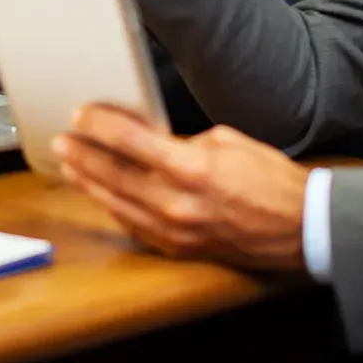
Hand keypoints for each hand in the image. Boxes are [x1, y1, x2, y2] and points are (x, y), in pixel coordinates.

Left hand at [52, 104, 309, 270]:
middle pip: (112, 175)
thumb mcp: (227, 141)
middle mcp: (176, 202)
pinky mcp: (178, 248)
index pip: (129, 141)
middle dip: (82, 154)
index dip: (99, 125)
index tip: (81, 115)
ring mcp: (174, 230)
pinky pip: (133, 225)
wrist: (300, 227)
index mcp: (191, 168)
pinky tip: (100, 193)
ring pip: (116, 203)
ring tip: (71, 165)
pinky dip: (113, 206)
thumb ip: (183, 140)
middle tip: (62, 141)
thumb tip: (150, 139)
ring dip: (88, 182)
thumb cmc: (270, 180)